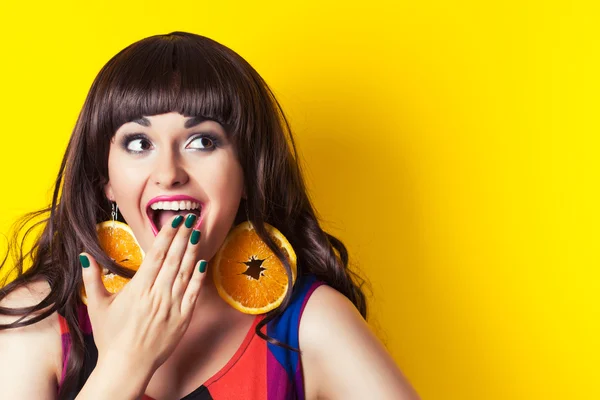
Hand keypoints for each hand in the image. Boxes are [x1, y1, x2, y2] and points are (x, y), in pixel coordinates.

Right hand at [80, 213, 206, 371]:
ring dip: (192, 252)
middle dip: (183, 236)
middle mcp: (157, 295)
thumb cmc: (110, 336)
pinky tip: (202, 263)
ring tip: (198, 233)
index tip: (175, 220)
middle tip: (192, 218)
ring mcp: (172, 306)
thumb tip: (85, 256)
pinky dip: (198, 277)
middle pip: (173, 259)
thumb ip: (91, 279)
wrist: (127, 366)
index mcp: (138, 289)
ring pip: (185, 273)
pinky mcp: (183, 318)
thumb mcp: (96, 306)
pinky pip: (193, 294)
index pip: (156, 255)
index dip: (167, 235)